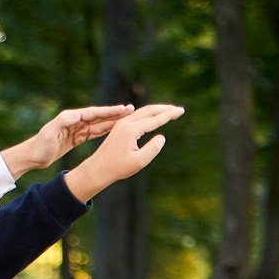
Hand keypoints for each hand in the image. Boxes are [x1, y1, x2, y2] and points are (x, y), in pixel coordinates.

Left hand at [4, 105, 134, 176]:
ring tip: (128, 117)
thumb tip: (77, 114)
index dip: (108, 111)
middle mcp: (75, 121)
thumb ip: (62, 121)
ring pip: (99, 124)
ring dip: (113, 121)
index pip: (93, 113)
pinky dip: (105, 130)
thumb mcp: (49, 133)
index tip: (123, 109)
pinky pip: (94, 132)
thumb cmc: (40, 146)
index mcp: (70, 118)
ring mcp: (77, 129)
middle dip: (115, 113)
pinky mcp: (77, 137)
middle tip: (131, 109)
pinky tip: (115, 129)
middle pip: (99, 116)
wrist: (32, 156)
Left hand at [65, 104, 184, 201]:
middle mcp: (126, 123)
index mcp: (131, 130)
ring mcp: (121, 124)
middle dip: (164, 109)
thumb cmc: (118, 168)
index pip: (155, 119)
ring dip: (156, 110)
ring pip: (142, 112)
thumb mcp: (139, 161)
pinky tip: (153, 117)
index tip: (181, 111)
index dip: (169, 115)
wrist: (97, 169)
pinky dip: (148, 114)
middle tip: (178, 109)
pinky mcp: (119, 127)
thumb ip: (152, 149)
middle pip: (149, 110)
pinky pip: (136, 116)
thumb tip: (162, 137)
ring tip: (169, 111)